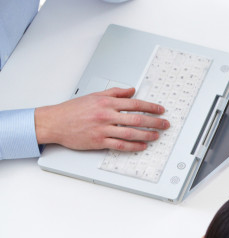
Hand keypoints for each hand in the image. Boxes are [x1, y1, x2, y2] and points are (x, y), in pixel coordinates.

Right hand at [35, 87, 167, 150]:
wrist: (55, 122)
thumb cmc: (73, 110)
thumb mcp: (95, 96)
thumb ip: (115, 93)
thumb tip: (132, 90)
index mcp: (106, 103)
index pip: (135, 104)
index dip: (151, 107)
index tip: (160, 110)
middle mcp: (106, 116)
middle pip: (137, 119)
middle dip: (155, 122)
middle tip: (165, 124)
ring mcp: (103, 130)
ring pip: (131, 133)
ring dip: (147, 135)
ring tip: (156, 136)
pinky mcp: (98, 142)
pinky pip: (120, 145)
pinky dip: (133, 146)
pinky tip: (142, 146)